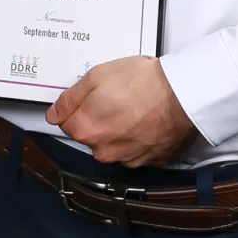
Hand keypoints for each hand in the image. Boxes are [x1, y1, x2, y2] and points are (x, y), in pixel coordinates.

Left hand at [48, 56, 197, 166]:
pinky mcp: (149, 161)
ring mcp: (128, 159)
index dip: (77, 108)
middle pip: (89, 136)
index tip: (91, 98)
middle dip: (97, 119)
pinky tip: (145, 121)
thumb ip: (69, 99)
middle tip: (116, 99)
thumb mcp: (96, 77)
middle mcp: (104, 151)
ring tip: (134, 108)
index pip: (66, 124)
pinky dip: (136, 139)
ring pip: (112, 145)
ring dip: (117, 131)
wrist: (184, 94)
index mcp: (86, 130)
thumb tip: (53, 114)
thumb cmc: (143, 82)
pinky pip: (134, 151)